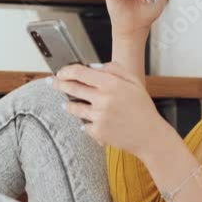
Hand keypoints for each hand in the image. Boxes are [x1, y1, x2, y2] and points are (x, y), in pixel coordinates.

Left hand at [51, 62, 170, 154]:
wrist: (149, 136)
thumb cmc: (142, 107)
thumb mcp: (133, 81)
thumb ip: (114, 69)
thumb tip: (93, 66)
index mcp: (112, 84)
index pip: (80, 73)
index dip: (66, 71)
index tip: (60, 72)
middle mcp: (103, 99)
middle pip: (72, 88)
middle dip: (59, 84)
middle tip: (52, 82)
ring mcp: (99, 117)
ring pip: (73, 107)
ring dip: (68, 104)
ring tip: (67, 104)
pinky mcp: (97, 132)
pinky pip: (84, 125)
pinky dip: (86, 122)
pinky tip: (92, 121)